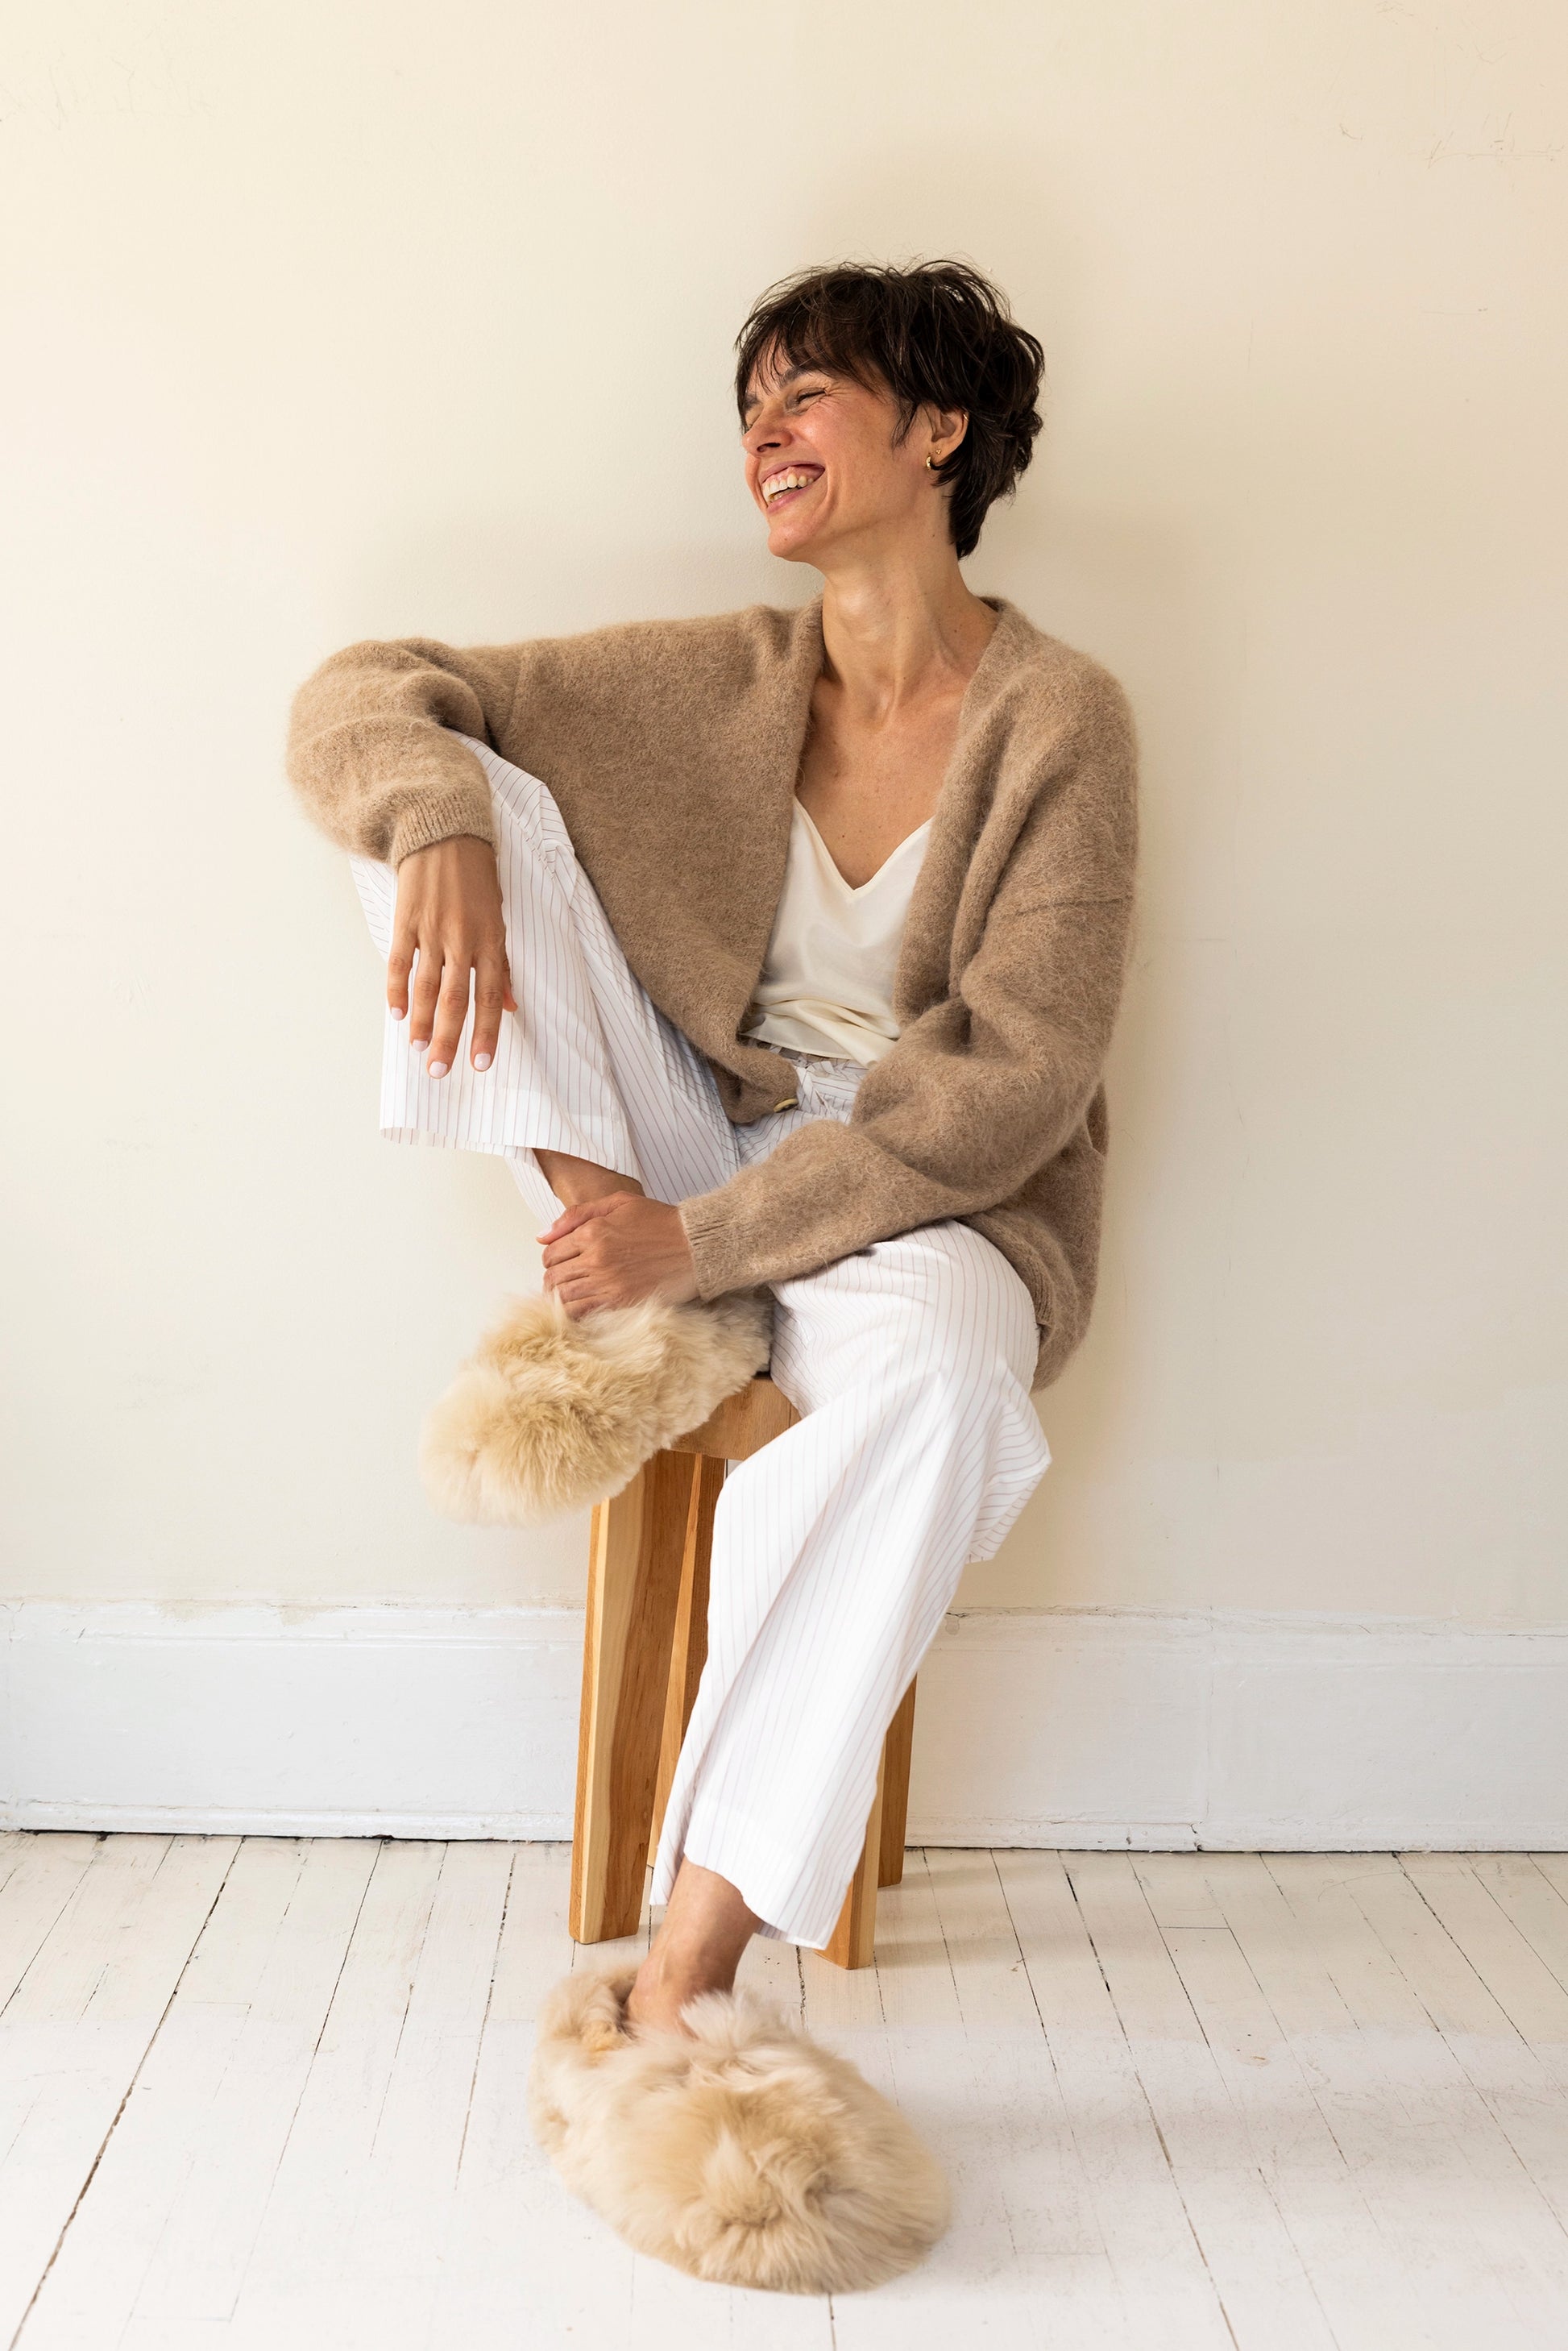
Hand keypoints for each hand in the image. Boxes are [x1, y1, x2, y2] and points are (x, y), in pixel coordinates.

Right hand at [390, 836, 515, 1077]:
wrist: (445, 833)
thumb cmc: (478, 880)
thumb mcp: (499, 919)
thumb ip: (502, 964)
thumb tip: (510, 1006)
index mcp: (491, 940)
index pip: (489, 996)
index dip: (486, 1032)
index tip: (481, 1064)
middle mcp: (462, 939)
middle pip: (455, 999)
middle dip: (447, 1038)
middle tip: (440, 1071)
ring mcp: (431, 930)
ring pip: (426, 986)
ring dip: (421, 1022)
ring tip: (418, 1050)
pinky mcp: (406, 920)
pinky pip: (399, 962)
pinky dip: (396, 989)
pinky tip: (396, 1014)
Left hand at [538, 1196, 699, 1315]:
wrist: (696, 1244)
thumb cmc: (660, 1222)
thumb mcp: (618, 1203)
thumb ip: (576, 1215)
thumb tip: (542, 1236)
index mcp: (592, 1232)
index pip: (550, 1254)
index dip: (551, 1259)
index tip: (562, 1262)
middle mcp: (596, 1259)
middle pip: (553, 1278)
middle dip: (554, 1279)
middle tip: (565, 1279)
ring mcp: (608, 1284)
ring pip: (563, 1299)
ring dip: (562, 1298)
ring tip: (573, 1294)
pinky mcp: (622, 1303)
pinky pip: (584, 1314)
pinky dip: (577, 1313)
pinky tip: (584, 1307)